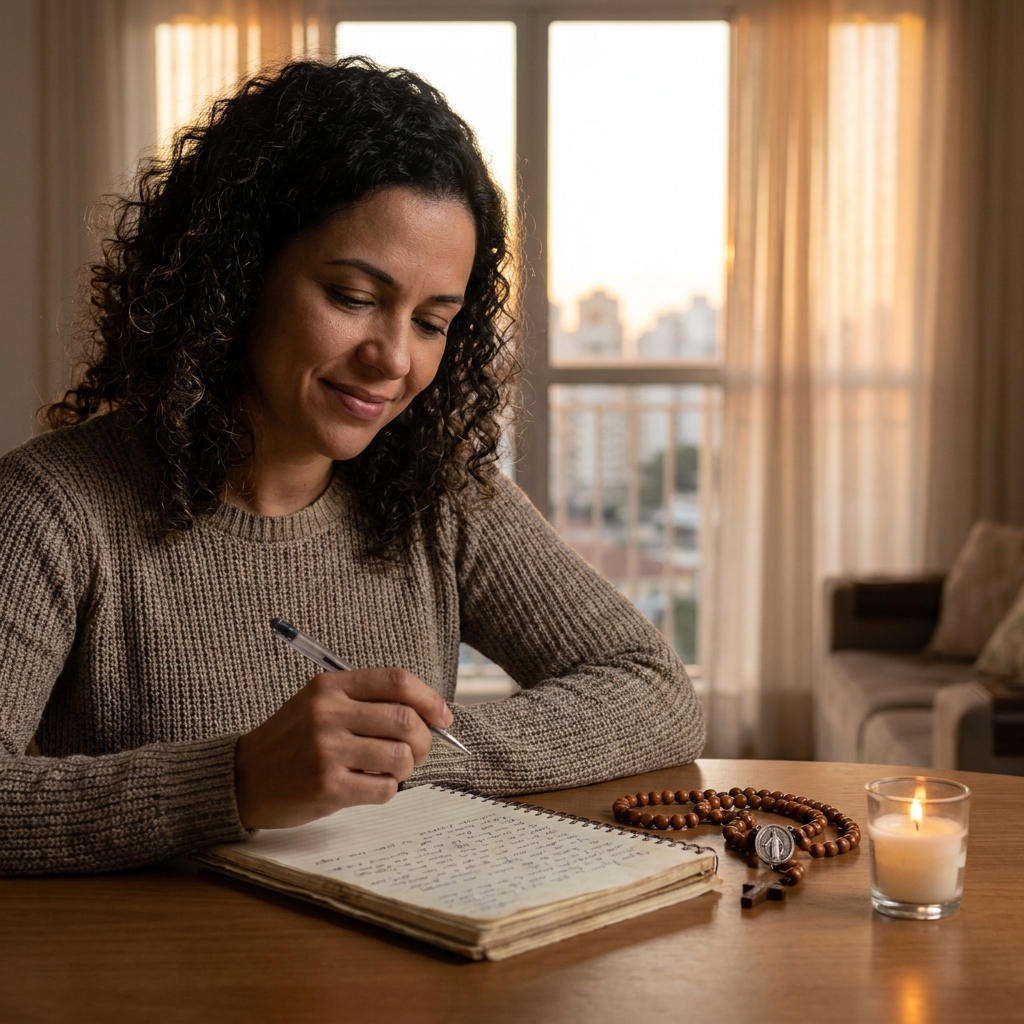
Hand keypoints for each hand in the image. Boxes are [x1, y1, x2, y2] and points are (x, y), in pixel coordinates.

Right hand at [233, 667, 453, 829]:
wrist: (242, 778)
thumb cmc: (292, 741)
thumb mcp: (320, 704)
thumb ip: (366, 703)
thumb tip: (428, 717)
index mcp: (331, 686)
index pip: (397, 681)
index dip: (430, 699)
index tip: (443, 717)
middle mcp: (329, 713)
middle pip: (405, 720)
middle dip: (424, 740)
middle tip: (418, 752)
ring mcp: (327, 750)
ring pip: (400, 756)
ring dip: (406, 768)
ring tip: (388, 770)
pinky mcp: (327, 786)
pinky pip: (384, 788)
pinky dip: (386, 789)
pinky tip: (368, 786)